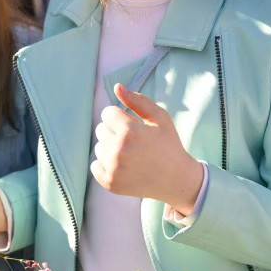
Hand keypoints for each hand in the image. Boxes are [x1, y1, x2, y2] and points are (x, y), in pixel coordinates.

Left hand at [92, 85, 203, 212]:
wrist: (176, 179)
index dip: (120, 116)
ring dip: (110, 147)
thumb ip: (138, 101)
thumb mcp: (160, 118)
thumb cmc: (168, 144)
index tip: (132, 124)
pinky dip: (106, 164)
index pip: (107, 113)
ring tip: (130, 154)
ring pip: (98, 147)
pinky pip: (95, 165)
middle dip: (114, 131)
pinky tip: (124, 165)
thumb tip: (117, 87)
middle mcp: (118, 150)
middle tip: (133, 140)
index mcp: (130, 131)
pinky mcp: (109, 183)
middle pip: (100, 129)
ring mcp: (113, 169)